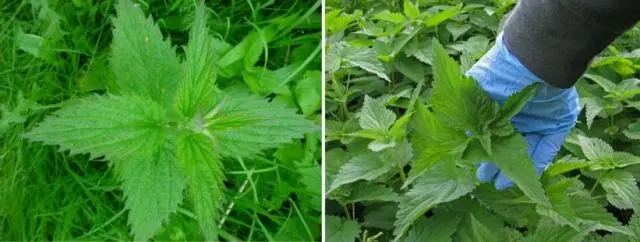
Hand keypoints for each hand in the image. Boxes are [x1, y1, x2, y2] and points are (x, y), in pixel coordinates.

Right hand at [465, 33, 580, 189]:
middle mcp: (518, 112)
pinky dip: (538, 161)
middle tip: (484, 178)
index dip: (480, 149)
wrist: (534, 61)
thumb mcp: (473, 90)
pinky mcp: (558, 123)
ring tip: (501, 185)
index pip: (488, 131)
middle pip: (506, 143)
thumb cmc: (500, 73)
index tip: (471, 163)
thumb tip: (461, 135)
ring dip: (515, 167)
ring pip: (526, 148)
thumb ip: (467, 112)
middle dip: (495, 162)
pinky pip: (548, 146)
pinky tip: (527, 176)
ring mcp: (538, 119)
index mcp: (497, 103)